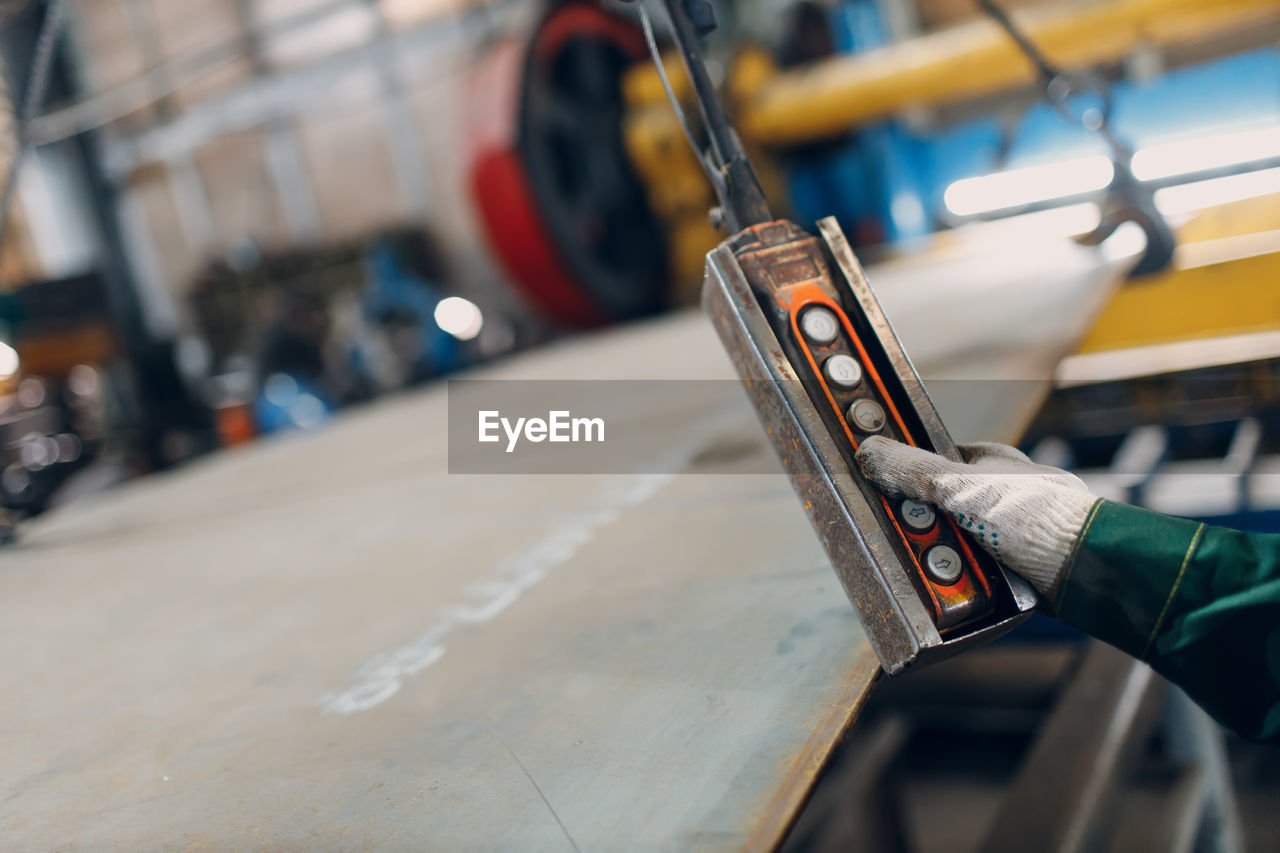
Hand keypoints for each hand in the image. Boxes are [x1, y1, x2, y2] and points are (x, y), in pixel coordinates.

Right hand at [854, 436, 1099, 601]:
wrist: (1089, 572)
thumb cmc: (1038, 518)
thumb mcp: (963, 488)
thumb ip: (914, 471)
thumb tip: (869, 452)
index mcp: (988, 462)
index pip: (931, 457)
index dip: (903, 468)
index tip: (878, 481)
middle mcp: (995, 494)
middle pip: (933, 506)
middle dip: (917, 524)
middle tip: (906, 534)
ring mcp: (1002, 533)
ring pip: (948, 543)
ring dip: (936, 557)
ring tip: (933, 567)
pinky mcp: (1008, 568)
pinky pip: (966, 573)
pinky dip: (955, 580)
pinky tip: (950, 587)